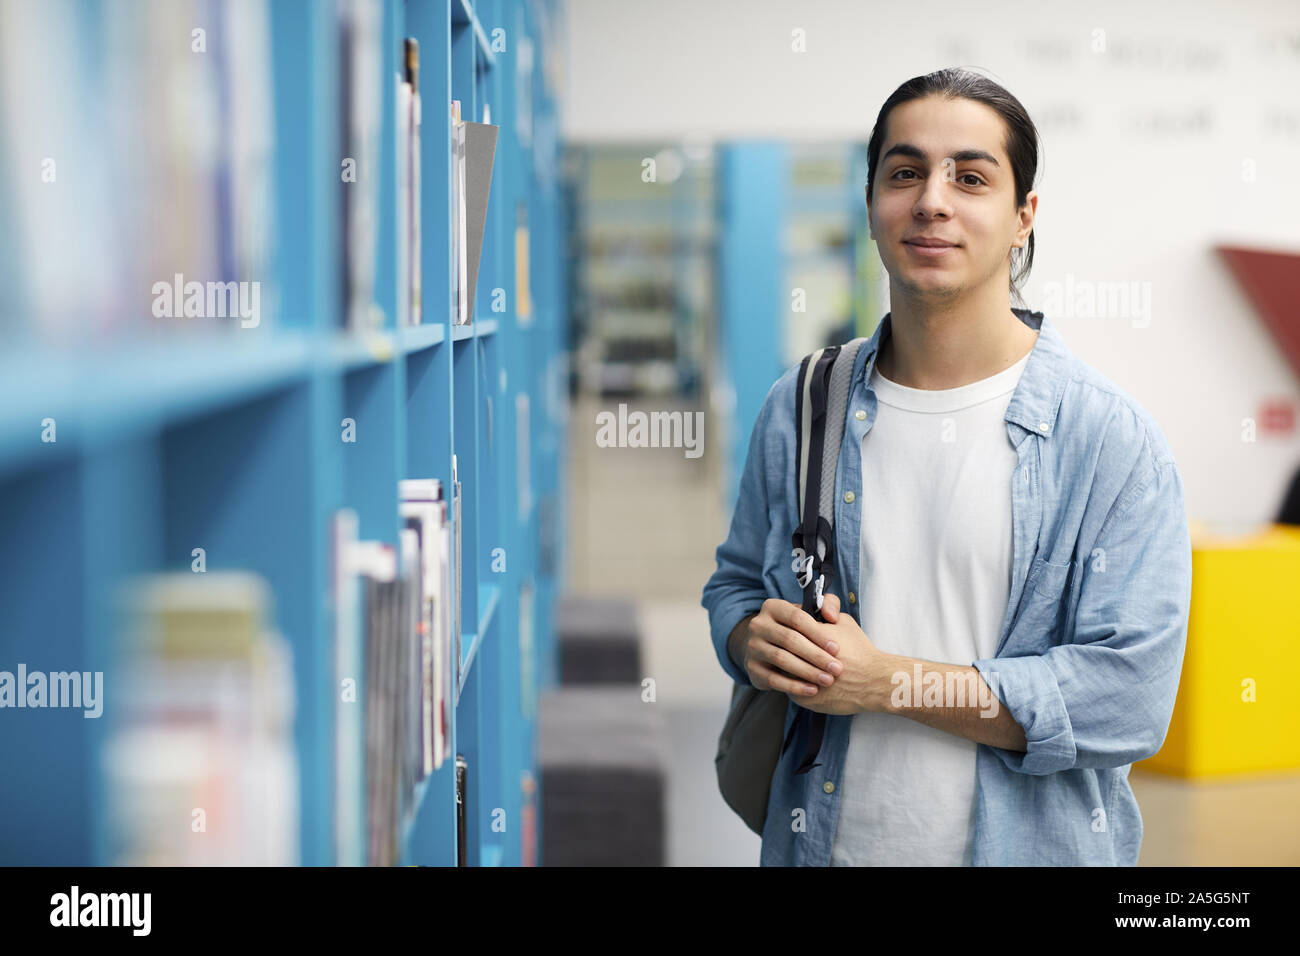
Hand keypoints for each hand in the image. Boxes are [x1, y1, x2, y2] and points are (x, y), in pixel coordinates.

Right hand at [741, 597, 842, 697]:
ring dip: (808, 671)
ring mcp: (752, 646)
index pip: (797, 618)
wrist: (767, 647)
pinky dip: (794, 686)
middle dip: (816, 656)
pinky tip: (812, 690)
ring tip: (828, 680)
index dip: (818, 633)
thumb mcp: (811, 612)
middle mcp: (758, 625)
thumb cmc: (797, 629)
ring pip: (782, 659)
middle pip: (789, 640)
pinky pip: (774, 679)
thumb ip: (828, 604)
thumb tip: (831, 615)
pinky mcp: (751, 668)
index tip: (837, 649)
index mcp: (773, 607)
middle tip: (837, 669)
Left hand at [787, 593, 885, 715]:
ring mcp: (798, 681)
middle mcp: (797, 659)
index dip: (789, 632)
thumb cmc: (859, 650)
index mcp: (805, 636)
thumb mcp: (843, 621)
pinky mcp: (803, 699)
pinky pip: (791, 690)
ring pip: (782, 672)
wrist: (873, 681)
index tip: (792, 634)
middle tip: (786, 649)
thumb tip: (807, 610)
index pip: (786, 631)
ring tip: (793, 664)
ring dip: (786, 668)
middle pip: (780, 651)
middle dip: (785, 650)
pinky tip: (802, 680)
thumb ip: (824, 609)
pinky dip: (795, 685)